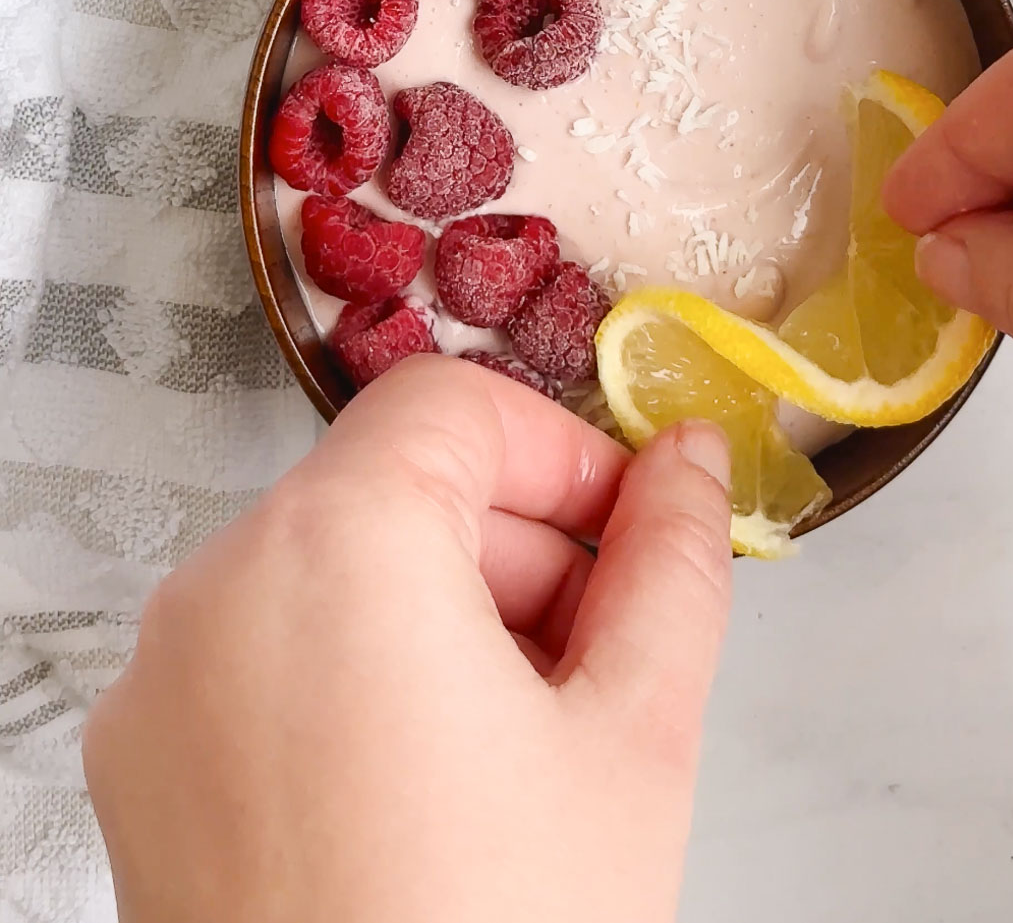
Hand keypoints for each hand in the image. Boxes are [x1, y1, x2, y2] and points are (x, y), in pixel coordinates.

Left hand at [83, 356, 732, 922]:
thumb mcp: (633, 739)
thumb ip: (672, 563)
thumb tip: (684, 460)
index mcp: (332, 548)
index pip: (451, 407)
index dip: (563, 456)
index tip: (632, 532)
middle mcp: (216, 593)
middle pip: (387, 490)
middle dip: (514, 551)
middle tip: (605, 659)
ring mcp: (162, 687)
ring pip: (326, 575)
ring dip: (442, 619)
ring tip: (529, 747)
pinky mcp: (143, 771)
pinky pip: (263, 662)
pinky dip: (355, 680)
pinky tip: (435, 791)